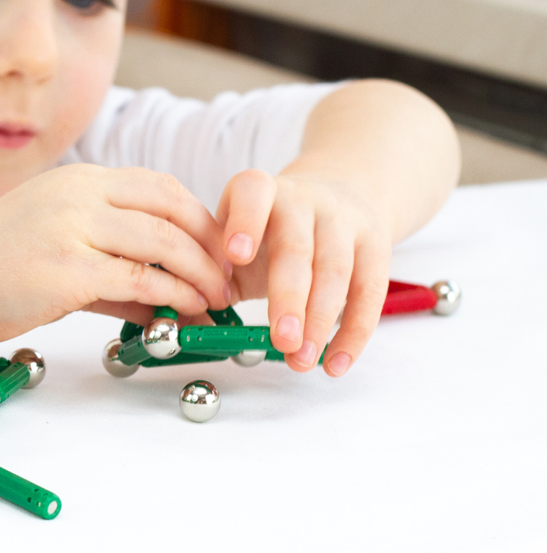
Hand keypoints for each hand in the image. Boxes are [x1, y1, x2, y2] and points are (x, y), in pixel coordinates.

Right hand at [0, 163, 231, 345]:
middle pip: (171, 208)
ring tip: (217, 302)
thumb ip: (111, 269)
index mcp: (76, 180)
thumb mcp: (55, 251)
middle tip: (231, 280)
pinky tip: (185, 312)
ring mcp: (70, 227)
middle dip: (212, 246)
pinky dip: (173, 296)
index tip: (218, 253)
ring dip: (201, 274)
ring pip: (163, 242)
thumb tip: (166, 299)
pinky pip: (139, 278)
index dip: (199, 218)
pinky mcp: (64, 268)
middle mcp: (77, 193)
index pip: (159, 187)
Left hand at [216, 168, 392, 375]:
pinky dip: (353, 332)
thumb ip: (207, 274)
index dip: (244, 222)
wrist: (339, 194)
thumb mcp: (236, 238)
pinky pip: (368, 292)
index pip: (253, 193)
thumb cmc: (271, 230)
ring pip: (336, 271)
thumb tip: (176, 320)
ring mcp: (342, 221)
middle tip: (279, 339)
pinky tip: (334, 362)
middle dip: (288, 297)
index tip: (234, 256)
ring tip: (300, 359)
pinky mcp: (375, 245)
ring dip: (319, 321)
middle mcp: (302, 200)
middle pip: (296, 248)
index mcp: (258, 191)